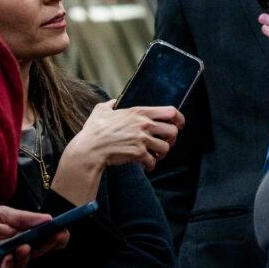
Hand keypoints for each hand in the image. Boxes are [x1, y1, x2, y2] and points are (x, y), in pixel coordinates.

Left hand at [0, 206, 68, 267]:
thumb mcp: (2, 214)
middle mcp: (16, 250)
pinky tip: (8, 258)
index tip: (63, 230)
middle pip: (39, 251)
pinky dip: (8, 266)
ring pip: (22, 264)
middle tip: (55, 236)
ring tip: (24, 246)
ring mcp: (4, 262)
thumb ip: (24, 218)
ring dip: (26, 256)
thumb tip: (48, 218)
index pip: (45, 238)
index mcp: (22, 235)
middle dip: (49, 244)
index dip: (56, 236)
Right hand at [52, 101, 184, 202]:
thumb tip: (114, 102)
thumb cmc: (94, 130)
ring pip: (166, 148)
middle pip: (173, 131)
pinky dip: (151, 165)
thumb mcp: (101, 110)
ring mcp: (142, 140)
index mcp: (139, 112)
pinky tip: (146, 165)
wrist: (89, 149)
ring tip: (155, 155)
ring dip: (162, 153)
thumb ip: (111, 104)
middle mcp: (144, 125)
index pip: (170, 111)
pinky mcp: (138, 154)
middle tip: (165, 142)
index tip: (179, 124)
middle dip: (172, 139)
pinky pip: (153, 161)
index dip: (179, 118)